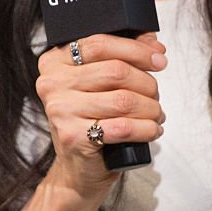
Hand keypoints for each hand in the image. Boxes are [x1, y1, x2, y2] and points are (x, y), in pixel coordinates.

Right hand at [34, 32, 166, 201]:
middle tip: (155, 94)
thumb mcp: (99, 81)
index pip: (99, 43)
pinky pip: (123, 127)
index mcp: (55, 61)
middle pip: (116, 71)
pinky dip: (146, 128)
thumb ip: (121, 54)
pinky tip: (152, 129)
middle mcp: (52, 83)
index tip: (159, 58)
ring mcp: (61, 110)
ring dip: (150, 108)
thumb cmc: (90, 118)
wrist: (76, 167)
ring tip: (156, 114)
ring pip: (123, 100)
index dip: (136, 49)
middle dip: (147, 83)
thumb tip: (153, 44)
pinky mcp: (73, 137)